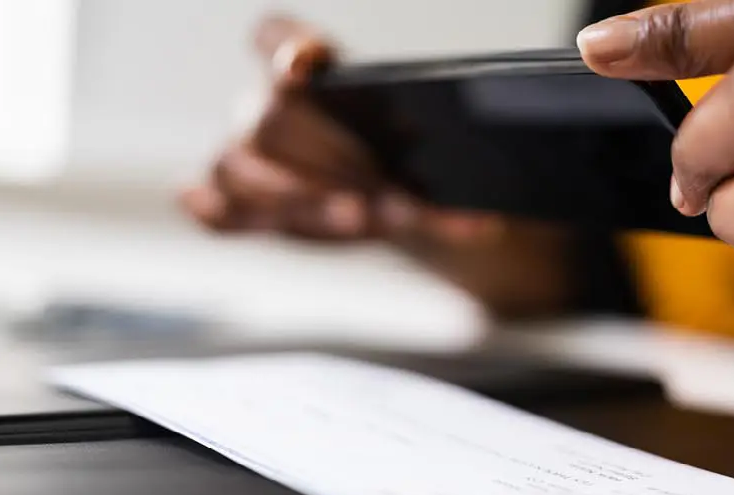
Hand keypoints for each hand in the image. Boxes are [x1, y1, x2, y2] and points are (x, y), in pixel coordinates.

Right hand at [182, 16, 574, 317]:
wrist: (407, 197)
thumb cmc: (411, 147)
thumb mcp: (439, 125)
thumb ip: (453, 119)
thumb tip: (521, 125)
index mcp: (302, 60)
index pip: (272, 36)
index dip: (283, 50)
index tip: (308, 65)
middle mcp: (262, 102)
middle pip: (266, 119)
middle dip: (327, 156)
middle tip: (383, 185)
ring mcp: (246, 158)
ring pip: (238, 168)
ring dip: (303, 199)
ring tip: (364, 219)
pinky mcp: (243, 211)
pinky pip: (212, 209)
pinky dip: (217, 212)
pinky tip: (228, 213)